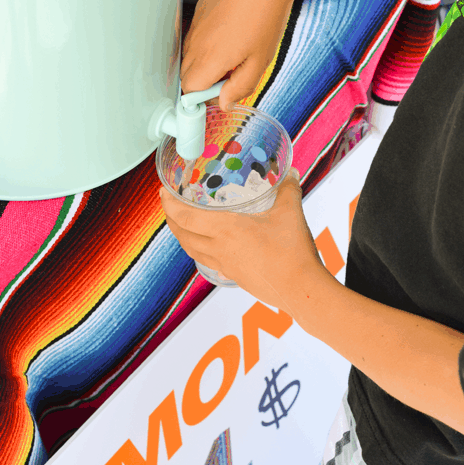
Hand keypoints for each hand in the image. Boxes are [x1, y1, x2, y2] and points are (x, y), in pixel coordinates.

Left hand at [159, 168, 321, 310]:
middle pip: (182, 234)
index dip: (169, 204)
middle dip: (170, 218)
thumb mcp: (290, 212)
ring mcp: (224, 264)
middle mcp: (219, 248)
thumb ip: (288, 190)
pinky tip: (209, 245)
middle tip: (169, 205)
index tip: (162, 193)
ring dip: (181, 235)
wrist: (300, 289)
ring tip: (182, 224)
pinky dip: (198, 249)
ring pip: (191, 249)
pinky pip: (206, 260)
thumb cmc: (292, 254)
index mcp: (226, 229)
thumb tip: (289, 175)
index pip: (185, 216)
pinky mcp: (233, 276)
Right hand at [180, 0, 298, 111]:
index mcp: (210, 60)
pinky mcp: (200, 9)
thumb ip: (240, 88)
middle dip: (204, 81)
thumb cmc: (266, 16)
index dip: (204, 97)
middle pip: (186, 75)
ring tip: (234, 52)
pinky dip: (207, 42)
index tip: (221, 93)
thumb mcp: (260, 62)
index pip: (190, 90)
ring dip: (205, 62)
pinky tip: (231, 32)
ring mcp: (196, 25)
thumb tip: (225, 103)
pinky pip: (195, 35)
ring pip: (189, 55)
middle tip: (231, 74)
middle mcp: (196, 43)